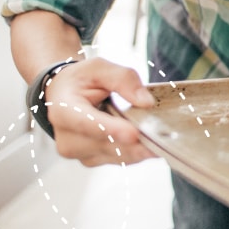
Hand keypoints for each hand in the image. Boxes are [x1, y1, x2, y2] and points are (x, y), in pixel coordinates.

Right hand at [44, 58, 158, 165]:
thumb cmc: (80, 80)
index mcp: (64, 110)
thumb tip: (146, 102)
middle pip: (108, 144)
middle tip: (165, 134)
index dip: (111, 130)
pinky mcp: (92, 160)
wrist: (63, 96)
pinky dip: (137, 151)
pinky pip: (121, 159)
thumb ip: (122, 79)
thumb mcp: (99, 67)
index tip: (133, 134)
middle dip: (137, 140)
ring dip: (140, 147)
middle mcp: (67, 138)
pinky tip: (149, 140)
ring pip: (118, 155)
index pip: (87, 123)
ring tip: (160, 134)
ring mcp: (79, 153)